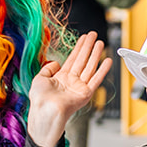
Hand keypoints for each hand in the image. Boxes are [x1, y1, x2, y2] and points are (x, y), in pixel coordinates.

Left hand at [26, 32, 112, 146]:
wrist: (45, 111)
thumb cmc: (40, 99)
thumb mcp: (39, 78)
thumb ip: (48, 68)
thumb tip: (57, 62)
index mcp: (61, 78)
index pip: (72, 59)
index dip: (79, 47)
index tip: (84, 38)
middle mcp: (71, 81)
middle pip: (82, 60)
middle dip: (88, 46)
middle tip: (94, 35)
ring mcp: (79, 87)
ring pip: (90, 67)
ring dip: (96, 54)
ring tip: (100, 43)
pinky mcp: (85, 94)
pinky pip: (96, 80)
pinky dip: (102, 70)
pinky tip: (107, 61)